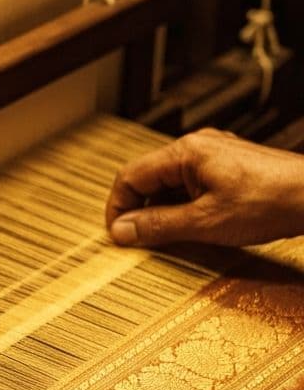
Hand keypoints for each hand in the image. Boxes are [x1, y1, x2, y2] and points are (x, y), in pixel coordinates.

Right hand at [106, 128, 303, 247]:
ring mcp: (214, 157)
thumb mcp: (204, 221)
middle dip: (139, 211)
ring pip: (169, 185)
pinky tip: (192, 228)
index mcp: (185, 153)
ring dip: (161, 212)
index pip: (130, 177)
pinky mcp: (228, 169)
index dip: (118, 208)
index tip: (118, 235)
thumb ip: (158, 226)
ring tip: (167, 239)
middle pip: (148, 180)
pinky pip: (190, 187)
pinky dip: (183, 207)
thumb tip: (122, 230)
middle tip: (138, 241)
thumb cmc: (271, 201)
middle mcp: (197, 148)